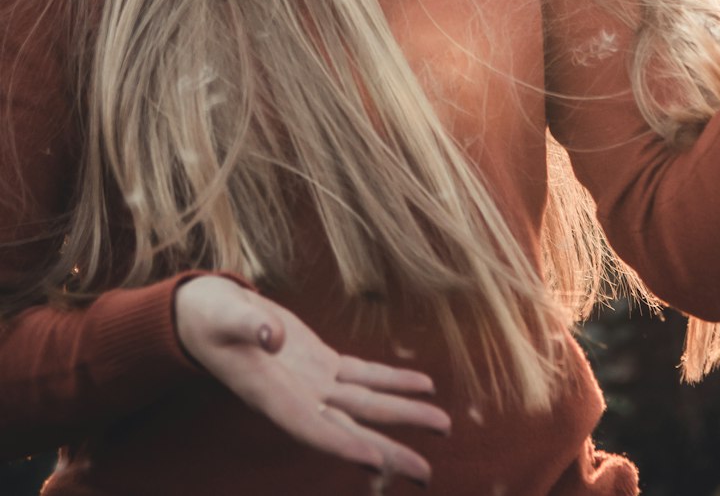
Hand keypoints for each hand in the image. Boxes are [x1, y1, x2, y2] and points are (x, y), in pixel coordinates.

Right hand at [174, 275, 449, 484]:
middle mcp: (298, 399)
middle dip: (388, 450)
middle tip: (426, 473)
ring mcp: (313, 383)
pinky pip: (364, 376)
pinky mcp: (321, 363)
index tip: (376, 461)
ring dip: (403, 414)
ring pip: (365, 405)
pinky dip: (393, 381)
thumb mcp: (223, 316)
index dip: (343, 447)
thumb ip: (248, 325)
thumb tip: (275, 335)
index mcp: (271, 397)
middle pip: (350, 430)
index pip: (312, 429)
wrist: (208, 314)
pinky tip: (423, 386)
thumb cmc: (210, 318)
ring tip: (443, 425)